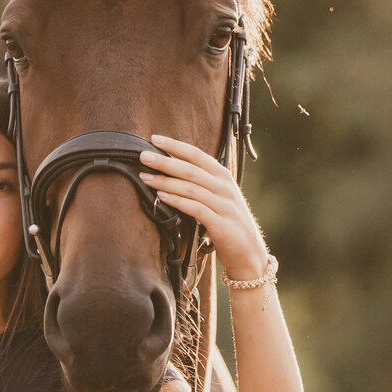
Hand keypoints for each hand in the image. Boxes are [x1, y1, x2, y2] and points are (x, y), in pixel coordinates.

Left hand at [139, 134, 269, 281]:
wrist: (249, 252)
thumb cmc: (229, 222)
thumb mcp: (219, 196)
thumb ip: (201, 183)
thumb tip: (172, 169)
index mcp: (223, 176)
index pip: (197, 155)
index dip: (175, 146)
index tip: (155, 139)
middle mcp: (224, 187)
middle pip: (191, 169)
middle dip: (165, 161)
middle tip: (142, 156)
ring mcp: (224, 205)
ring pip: (190, 188)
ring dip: (165, 181)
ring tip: (145, 177)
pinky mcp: (220, 224)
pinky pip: (195, 208)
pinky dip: (177, 201)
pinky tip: (162, 197)